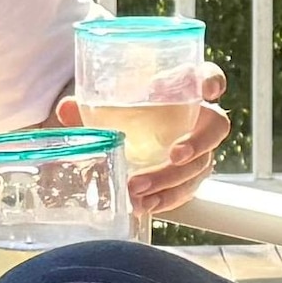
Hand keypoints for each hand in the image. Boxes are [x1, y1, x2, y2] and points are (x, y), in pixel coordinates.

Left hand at [58, 68, 233, 218]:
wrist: (130, 133)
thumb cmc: (126, 109)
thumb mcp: (108, 104)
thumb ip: (89, 105)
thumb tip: (66, 109)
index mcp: (184, 87)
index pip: (209, 76)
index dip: (213, 82)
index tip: (208, 91)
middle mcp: (200, 117)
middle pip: (215, 129)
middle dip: (198, 143)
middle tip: (174, 155)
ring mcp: (199, 148)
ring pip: (201, 165)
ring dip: (172, 179)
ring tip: (141, 189)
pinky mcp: (190, 175)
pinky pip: (188, 189)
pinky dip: (167, 199)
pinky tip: (145, 206)